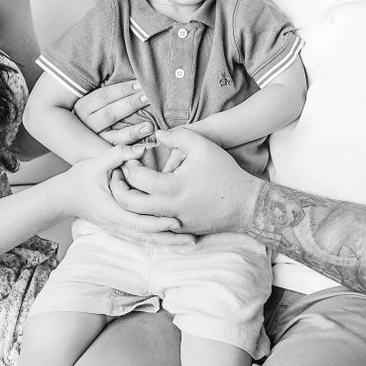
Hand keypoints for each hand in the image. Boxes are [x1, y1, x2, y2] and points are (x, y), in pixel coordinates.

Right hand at [62, 143, 185, 244]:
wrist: (63, 196)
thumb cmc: (79, 179)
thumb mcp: (95, 163)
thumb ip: (117, 155)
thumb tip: (140, 149)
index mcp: (112, 211)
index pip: (138, 222)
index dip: (158, 223)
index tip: (177, 221)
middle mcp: (116, 224)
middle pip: (147, 237)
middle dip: (170, 239)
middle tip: (194, 239)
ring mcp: (118, 229)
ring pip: (146, 241)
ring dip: (168, 243)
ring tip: (191, 243)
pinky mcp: (121, 228)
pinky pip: (142, 238)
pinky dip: (160, 240)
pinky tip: (176, 240)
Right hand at [73, 81, 152, 145]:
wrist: (82, 142)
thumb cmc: (96, 113)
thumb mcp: (95, 101)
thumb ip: (109, 92)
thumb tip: (133, 78)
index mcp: (83, 107)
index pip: (104, 96)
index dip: (123, 89)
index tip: (140, 84)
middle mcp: (86, 124)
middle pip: (111, 113)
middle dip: (131, 104)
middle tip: (149, 97)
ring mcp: (95, 141)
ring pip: (115, 135)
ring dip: (134, 130)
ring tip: (150, 126)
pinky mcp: (103, 154)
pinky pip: (118, 151)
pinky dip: (133, 148)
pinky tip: (146, 146)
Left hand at [115, 129, 262, 235]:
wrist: (246, 205)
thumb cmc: (224, 173)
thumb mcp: (203, 146)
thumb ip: (177, 135)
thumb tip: (156, 134)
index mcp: (171, 188)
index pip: (135, 178)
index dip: (128, 165)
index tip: (130, 157)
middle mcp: (168, 209)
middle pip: (128, 203)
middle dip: (118, 188)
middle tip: (119, 175)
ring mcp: (173, 223)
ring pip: (137, 218)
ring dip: (128, 202)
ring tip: (128, 186)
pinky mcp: (179, 230)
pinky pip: (153, 224)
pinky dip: (144, 214)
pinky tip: (146, 200)